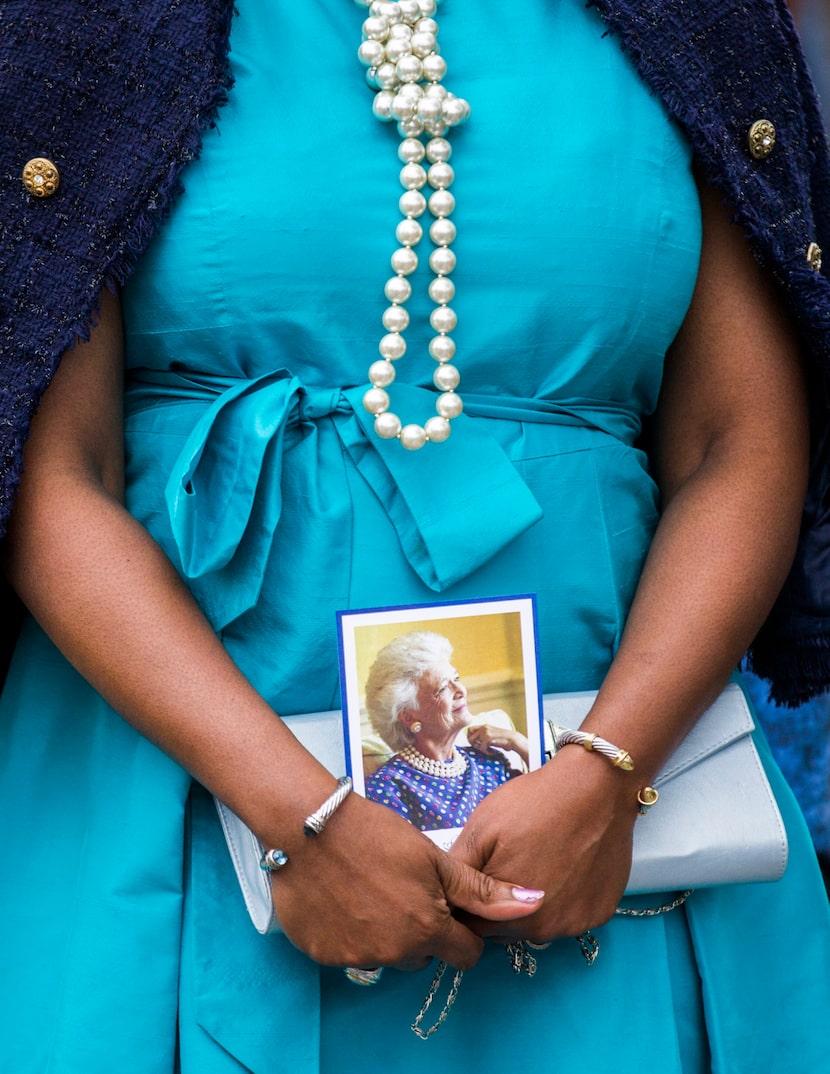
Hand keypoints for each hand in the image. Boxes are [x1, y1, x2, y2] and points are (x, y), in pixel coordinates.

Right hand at [269, 791, 544, 969]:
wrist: (308, 826)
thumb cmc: (375, 834)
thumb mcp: (434, 857)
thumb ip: (482, 890)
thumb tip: (533, 902)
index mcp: (427, 929)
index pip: (464, 954)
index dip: (460, 929)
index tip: (444, 905)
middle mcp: (393, 952)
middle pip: (422, 954)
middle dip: (420, 929)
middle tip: (402, 888)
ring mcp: (355, 956)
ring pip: (384, 953)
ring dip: (383, 930)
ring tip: (368, 887)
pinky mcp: (322, 955)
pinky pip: (346, 951)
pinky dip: (347, 930)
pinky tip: (341, 896)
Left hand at [450, 746, 637, 942]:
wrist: (596, 785)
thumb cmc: (534, 803)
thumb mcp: (483, 827)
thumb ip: (459, 869)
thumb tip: (441, 894)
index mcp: (504, 911)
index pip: (472, 928)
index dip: (468, 904)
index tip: (478, 876)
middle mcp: (540, 930)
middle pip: (505, 932)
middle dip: (498, 907)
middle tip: (509, 863)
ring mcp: (573, 925)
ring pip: (538, 926)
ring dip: (530, 908)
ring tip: (537, 862)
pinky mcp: (598, 915)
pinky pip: (569, 917)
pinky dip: (562, 900)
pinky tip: (563, 868)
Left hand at [467, 723, 529, 766]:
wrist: (513, 739)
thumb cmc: (503, 739)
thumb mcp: (492, 734)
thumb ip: (484, 735)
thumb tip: (473, 742)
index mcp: (484, 726)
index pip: (470, 729)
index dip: (470, 737)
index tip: (476, 743)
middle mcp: (483, 728)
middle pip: (468, 735)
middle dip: (472, 743)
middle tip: (479, 747)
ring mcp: (485, 733)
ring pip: (474, 743)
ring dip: (479, 749)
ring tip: (487, 751)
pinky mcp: (488, 738)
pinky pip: (481, 748)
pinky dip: (486, 752)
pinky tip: (492, 752)